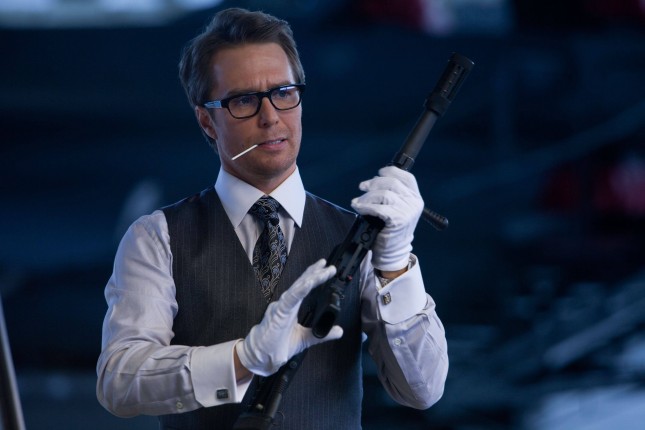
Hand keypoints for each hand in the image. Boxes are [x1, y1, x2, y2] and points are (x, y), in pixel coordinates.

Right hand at [236, 259, 343, 375]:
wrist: (261, 358)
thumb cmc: (277, 346)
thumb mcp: (305, 339)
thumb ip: (321, 334)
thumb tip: (339, 331)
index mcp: (291, 308)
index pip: (304, 287)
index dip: (314, 276)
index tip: (327, 269)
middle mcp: (286, 304)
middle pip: (302, 283)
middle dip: (315, 273)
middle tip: (329, 265)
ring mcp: (281, 307)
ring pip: (298, 288)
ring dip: (311, 278)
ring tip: (323, 271)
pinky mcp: (277, 313)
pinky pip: (290, 299)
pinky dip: (299, 290)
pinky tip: (308, 282)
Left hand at [351, 166, 422, 271]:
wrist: (392, 251)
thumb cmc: (390, 229)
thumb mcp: (395, 208)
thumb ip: (391, 194)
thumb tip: (373, 181)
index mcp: (415, 197)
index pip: (407, 177)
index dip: (391, 171)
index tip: (378, 172)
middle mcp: (414, 203)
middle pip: (392, 183)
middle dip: (374, 183)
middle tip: (362, 187)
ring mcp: (408, 211)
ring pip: (384, 194)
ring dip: (367, 196)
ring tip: (358, 202)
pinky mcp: (399, 220)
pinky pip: (379, 208)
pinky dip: (366, 206)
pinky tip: (359, 208)